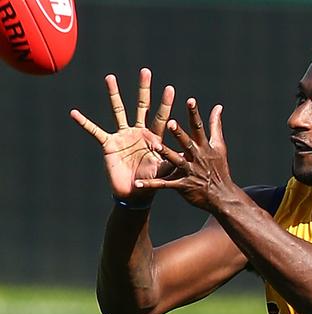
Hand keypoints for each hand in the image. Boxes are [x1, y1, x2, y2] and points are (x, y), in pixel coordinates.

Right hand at [70, 68, 174, 198]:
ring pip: (118, 111)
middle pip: (142, 106)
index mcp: (154, 137)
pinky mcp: (109, 144)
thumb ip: (173, 158)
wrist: (135, 194)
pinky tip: (74, 113)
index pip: (161, 117)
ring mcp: (123, 136)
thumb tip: (187, 151)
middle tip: (146, 71)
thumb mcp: (166, 170)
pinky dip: (84, 123)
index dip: (165, 103)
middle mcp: (139, 132)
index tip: (170, 88)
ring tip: (111, 77)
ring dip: (114, 94)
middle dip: (144, 89)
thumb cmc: (152, 182)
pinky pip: (95, 131)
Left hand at [135, 98, 232, 211]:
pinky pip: (165, 184)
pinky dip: (151, 184)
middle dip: (179, 134)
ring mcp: (190, 172)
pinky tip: (138, 183)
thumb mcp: (219, 146)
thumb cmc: (219, 168)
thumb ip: (215, 125)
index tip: (190, 101)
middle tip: (170, 122)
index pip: (199, 128)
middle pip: (187, 143)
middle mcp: (197, 158)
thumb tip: (218, 107)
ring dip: (166, 153)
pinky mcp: (183, 186)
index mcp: (204, 147)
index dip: (195, 114)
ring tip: (155, 146)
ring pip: (176, 161)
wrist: (222, 196)